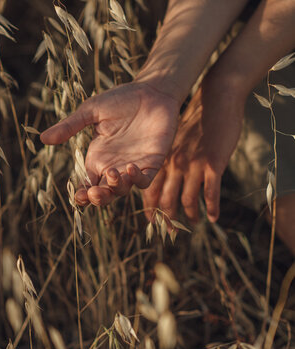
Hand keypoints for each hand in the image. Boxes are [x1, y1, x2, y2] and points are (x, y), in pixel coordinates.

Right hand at [40, 82, 178, 205]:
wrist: (152, 90)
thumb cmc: (121, 99)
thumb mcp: (91, 111)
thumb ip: (69, 127)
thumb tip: (42, 138)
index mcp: (97, 157)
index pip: (87, 184)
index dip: (82, 195)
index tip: (78, 196)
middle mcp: (114, 166)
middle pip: (104, 194)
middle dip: (98, 198)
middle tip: (94, 193)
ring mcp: (133, 166)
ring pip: (123, 191)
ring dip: (116, 189)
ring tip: (113, 174)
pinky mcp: (152, 163)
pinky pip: (144, 180)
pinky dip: (137, 180)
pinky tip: (130, 167)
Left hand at [141, 77, 244, 222]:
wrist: (215, 101)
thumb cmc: (194, 122)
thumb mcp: (174, 142)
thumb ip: (168, 160)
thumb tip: (163, 181)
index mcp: (162, 159)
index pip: (149, 190)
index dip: (150, 208)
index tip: (152, 223)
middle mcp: (173, 164)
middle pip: (165, 199)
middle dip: (167, 218)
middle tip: (171, 232)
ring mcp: (192, 164)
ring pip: (187, 199)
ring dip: (189, 216)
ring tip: (194, 225)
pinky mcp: (212, 163)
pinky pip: (210, 192)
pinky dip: (212, 207)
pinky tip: (214, 217)